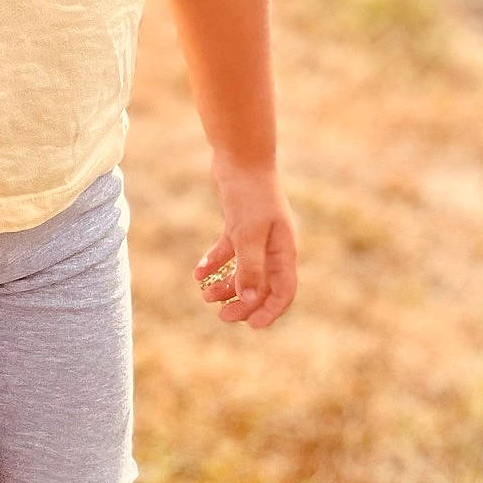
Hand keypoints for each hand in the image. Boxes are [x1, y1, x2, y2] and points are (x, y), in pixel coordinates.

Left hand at [193, 164, 297, 328]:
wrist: (240, 156)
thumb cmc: (250, 194)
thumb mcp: (248, 234)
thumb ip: (250, 268)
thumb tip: (251, 302)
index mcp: (284, 250)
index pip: (284, 290)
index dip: (270, 311)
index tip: (252, 326)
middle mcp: (273, 245)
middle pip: (263, 285)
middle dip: (244, 304)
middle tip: (222, 316)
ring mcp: (256, 235)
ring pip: (244, 270)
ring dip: (226, 285)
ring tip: (205, 295)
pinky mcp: (239, 224)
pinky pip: (228, 251)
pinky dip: (215, 263)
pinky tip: (198, 273)